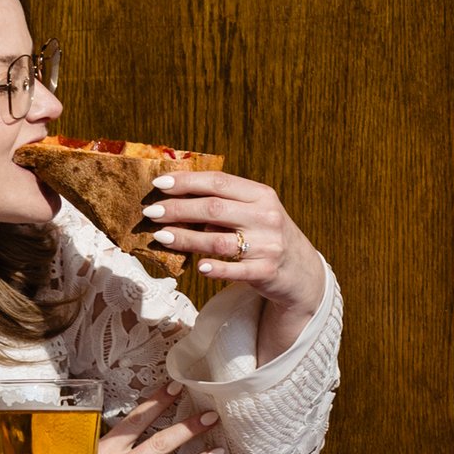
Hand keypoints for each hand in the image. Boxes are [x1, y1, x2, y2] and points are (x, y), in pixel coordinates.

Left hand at [138, 167, 327, 349]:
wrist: (302, 271)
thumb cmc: (268, 236)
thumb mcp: (255, 212)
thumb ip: (225, 204)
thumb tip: (178, 198)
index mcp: (262, 195)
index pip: (219, 182)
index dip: (187, 181)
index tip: (160, 183)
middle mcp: (266, 217)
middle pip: (214, 208)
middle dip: (177, 208)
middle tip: (151, 211)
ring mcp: (267, 245)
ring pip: (217, 240)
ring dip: (185, 237)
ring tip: (160, 235)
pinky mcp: (266, 271)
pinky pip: (234, 270)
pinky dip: (215, 268)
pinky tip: (197, 266)